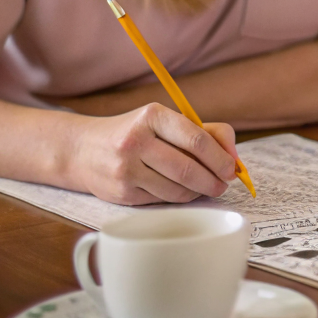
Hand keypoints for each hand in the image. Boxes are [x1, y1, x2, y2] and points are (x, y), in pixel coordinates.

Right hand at [69, 103, 238, 204]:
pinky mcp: (121, 193)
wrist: (83, 150)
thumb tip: (234, 155)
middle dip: (213, 180)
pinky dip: (178, 198)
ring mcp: (126, 170)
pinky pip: (161, 201)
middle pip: (188, 169)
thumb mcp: (165, 121)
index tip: (232, 168)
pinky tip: (180, 190)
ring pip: (176, 190)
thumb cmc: (135, 133)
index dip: (220, 157)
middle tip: (223, 184)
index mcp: (152, 116)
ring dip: (197, 192)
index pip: (196, 139)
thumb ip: (205, 131)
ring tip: (205, 187)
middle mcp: (136, 141)